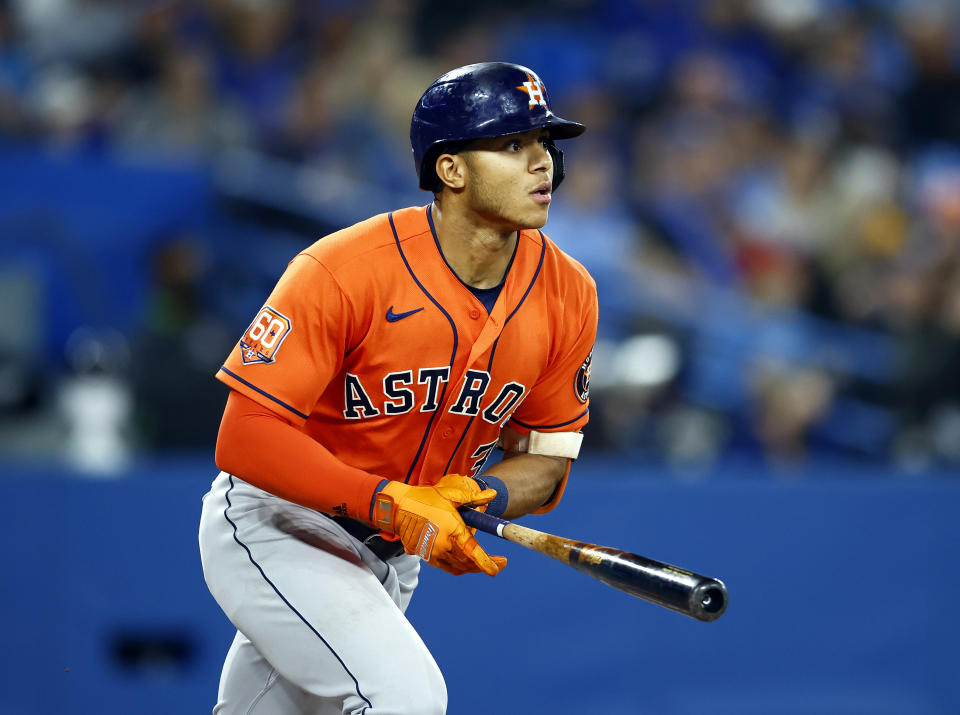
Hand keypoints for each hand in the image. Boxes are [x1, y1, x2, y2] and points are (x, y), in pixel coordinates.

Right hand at [372, 477, 506, 575]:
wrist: (399, 507)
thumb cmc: (426, 499)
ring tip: (483, 563)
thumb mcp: (451, 494)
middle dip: (484, 565)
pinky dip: (458, 566)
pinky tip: (463, 561)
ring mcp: (433, 553)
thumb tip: (492, 494)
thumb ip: (474, 497)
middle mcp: (443, 546)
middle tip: (497, 563)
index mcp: (453, 531)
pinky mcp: (425, 556)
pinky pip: (446, 566)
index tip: (499, 566)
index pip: (474, 553)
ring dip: (471, 567)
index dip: (488, 564)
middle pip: (468, 563)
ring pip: (457, 567)